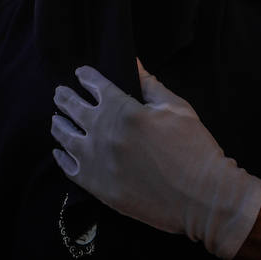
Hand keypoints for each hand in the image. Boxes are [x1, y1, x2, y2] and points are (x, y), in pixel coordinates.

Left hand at [51, 63, 260, 258]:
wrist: (203, 197)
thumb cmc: (195, 148)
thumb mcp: (176, 107)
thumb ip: (150, 85)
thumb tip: (134, 62)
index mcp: (124, 110)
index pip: (95, 85)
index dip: (85, 76)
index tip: (80, 73)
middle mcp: (104, 133)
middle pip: (73, 108)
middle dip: (65, 97)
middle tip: (59, 92)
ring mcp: (97, 161)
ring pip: (65, 136)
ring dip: (59, 124)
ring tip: (56, 119)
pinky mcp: (97, 187)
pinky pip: (69, 169)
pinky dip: (61, 157)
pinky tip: (59, 151)